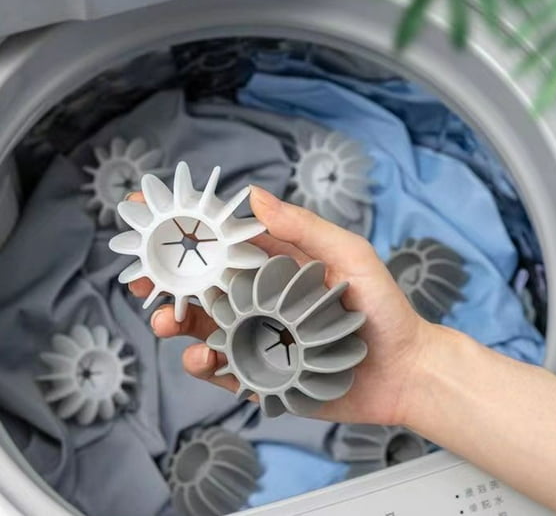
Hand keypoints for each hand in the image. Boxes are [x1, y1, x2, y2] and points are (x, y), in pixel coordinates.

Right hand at [124, 187, 431, 424]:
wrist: (403, 370)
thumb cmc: (381, 307)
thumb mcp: (349, 256)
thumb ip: (302, 228)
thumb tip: (253, 193)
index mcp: (275, 265)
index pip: (222, 241)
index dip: (186, 229)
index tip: (148, 215)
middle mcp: (260, 298)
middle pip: (202, 285)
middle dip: (166, 280)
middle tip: (140, 279)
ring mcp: (258, 336)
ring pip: (204, 327)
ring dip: (177, 322)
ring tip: (166, 321)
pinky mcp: (261, 374)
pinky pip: (223, 368)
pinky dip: (205, 364)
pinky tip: (202, 358)